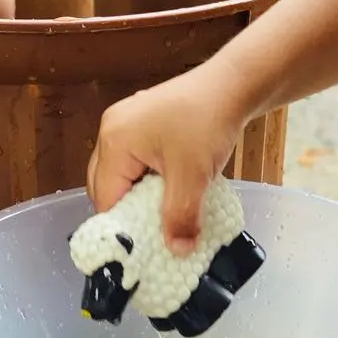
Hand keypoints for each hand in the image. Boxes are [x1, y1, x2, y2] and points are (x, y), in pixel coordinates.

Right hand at [87, 61, 244, 254]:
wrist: (231, 84)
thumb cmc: (207, 122)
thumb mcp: (193, 176)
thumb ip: (180, 216)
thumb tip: (177, 252)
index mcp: (114, 142)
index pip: (105, 198)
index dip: (122, 225)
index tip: (143, 246)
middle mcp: (111, 130)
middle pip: (106, 185)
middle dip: (127, 211)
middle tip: (152, 232)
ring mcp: (125, 122)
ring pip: (121, 173)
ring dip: (138, 194)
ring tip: (163, 211)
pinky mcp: (141, 122)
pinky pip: (133, 159)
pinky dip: (146, 178)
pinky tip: (169, 187)